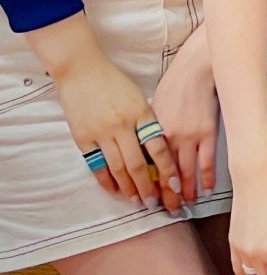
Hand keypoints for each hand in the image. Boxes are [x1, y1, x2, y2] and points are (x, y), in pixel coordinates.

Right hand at [48, 33, 178, 211]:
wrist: (81, 70)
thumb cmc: (114, 82)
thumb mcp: (139, 98)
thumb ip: (148, 121)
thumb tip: (158, 146)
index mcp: (142, 114)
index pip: (159, 148)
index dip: (168, 170)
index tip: (176, 186)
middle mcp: (123, 126)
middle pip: (139, 164)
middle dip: (149, 187)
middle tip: (156, 204)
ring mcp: (101, 133)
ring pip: (118, 168)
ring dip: (129, 188)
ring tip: (138, 201)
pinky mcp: (83, 138)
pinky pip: (96, 165)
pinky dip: (106, 180)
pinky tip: (115, 190)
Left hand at [150, 24, 220, 199]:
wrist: (195, 69)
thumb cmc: (174, 84)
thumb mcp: (154, 107)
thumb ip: (153, 130)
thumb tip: (150, 145)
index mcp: (154, 133)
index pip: (149, 166)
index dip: (149, 184)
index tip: (149, 198)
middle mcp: (169, 139)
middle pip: (166, 174)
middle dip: (167, 195)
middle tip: (167, 210)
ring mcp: (190, 137)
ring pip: (186, 172)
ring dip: (186, 191)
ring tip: (186, 205)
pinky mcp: (208, 133)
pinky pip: (206, 161)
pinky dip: (206, 177)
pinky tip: (206, 189)